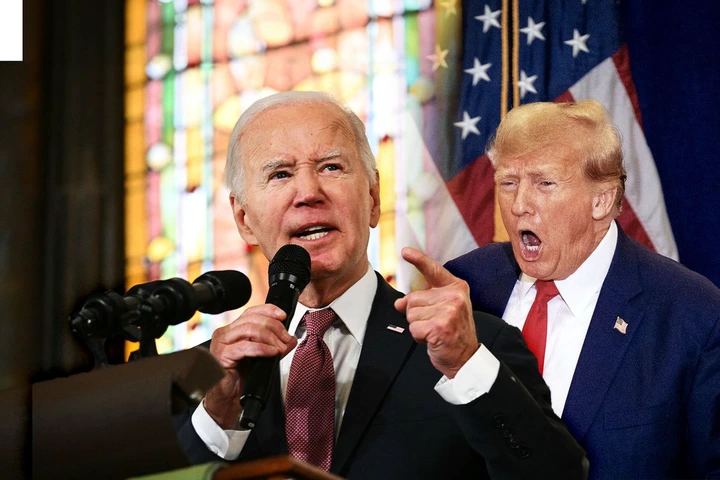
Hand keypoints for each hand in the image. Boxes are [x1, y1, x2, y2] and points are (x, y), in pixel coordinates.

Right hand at [203, 304, 297, 427]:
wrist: (229, 399)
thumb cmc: (241, 378)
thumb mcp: (263, 357)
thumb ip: (275, 345)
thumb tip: (291, 338)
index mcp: (232, 330)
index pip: (251, 312)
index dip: (268, 310)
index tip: (283, 316)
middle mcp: (224, 333)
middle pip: (252, 319)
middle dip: (274, 327)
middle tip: (285, 339)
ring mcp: (221, 344)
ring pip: (249, 329)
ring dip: (270, 337)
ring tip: (280, 348)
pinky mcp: (221, 356)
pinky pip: (244, 347)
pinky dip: (262, 348)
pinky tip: (272, 353)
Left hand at [394, 247, 478, 378]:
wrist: (465, 357)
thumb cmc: (453, 332)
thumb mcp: (442, 310)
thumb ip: (422, 301)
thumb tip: (399, 303)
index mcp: (456, 287)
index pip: (433, 270)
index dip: (418, 259)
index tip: (405, 251)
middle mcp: (454, 296)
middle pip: (413, 298)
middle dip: (416, 314)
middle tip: (433, 324)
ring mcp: (449, 310)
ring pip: (411, 314)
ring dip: (417, 326)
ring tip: (434, 331)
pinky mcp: (440, 325)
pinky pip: (413, 328)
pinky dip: (418, 336)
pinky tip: (432, 339)